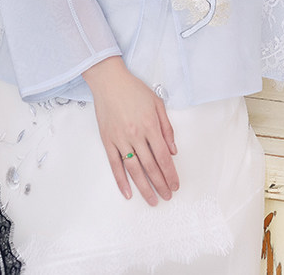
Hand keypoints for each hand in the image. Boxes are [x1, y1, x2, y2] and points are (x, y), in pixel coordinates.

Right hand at [83, 56, 178, 205]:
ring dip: (144, 188)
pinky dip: (121, 181)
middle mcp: (136, 135)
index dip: (170, 173)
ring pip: (134, 170)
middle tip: (167, 196)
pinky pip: (115, 165)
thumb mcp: (157, 103)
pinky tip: (128, 193)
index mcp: (150, 126)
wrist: (109, 82)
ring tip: (152, 200)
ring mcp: (120, 139)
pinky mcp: (108, 141)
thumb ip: (166, 128)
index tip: (175, 185)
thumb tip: (173, 150)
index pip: (163, 156)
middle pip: (150, 166)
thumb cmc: (134, 90)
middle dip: (160, 184)